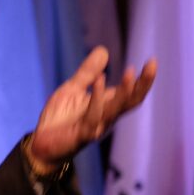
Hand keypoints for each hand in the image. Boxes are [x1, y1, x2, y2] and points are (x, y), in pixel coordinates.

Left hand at [28, 46, 156, 170]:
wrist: (40, 144)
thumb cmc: (58, 118)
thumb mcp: (72, 89)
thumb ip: (87, 73)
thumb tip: (103, 50)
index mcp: (107, 106)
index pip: (131, 93)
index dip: (143, 79)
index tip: (153, 61)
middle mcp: (106, 117)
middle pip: (131, 101)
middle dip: (143, 84)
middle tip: (153, 65)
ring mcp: (96, 126)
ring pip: (116, 109)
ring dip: (125, 91)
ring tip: (130, 72)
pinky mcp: (82, 134)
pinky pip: (93, 116)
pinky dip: (97, 98)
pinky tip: (99, 80)